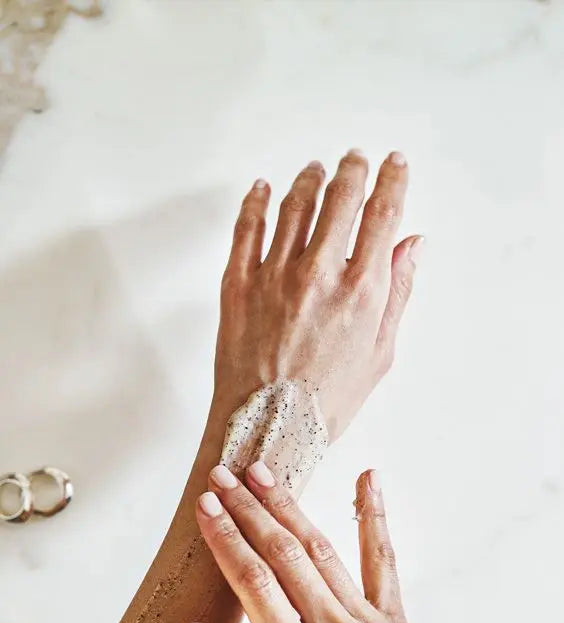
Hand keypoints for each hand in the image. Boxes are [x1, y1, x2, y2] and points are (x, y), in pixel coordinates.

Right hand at [178, 461, 468, 622]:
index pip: (253, 585)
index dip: (226, 540)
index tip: (205, 507)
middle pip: (283, 555)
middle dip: (248, 510)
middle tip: (222, 475)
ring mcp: (369, 621)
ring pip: (322, 550)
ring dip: (289, 507)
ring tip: (262, 473)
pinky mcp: (395, 619)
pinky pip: (384, 560)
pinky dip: (375, 517)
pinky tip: (369, 479)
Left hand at [213, 150, 422, 440]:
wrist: (268, 428)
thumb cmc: (326, 400)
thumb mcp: (379, 353)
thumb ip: (397, 292)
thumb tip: (411, 246)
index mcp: (360, 291)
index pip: (382, 215)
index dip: (391, 181)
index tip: (394, 164)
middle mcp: (318, 274)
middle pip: (340, 198)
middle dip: (352, 170)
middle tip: (355, 159)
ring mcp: (274, 275)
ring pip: (294, 205)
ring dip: (309, 180)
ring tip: (316, 170)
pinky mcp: (238, 284)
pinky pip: (247, 228)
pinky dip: (256, 201)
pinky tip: (263, 188)